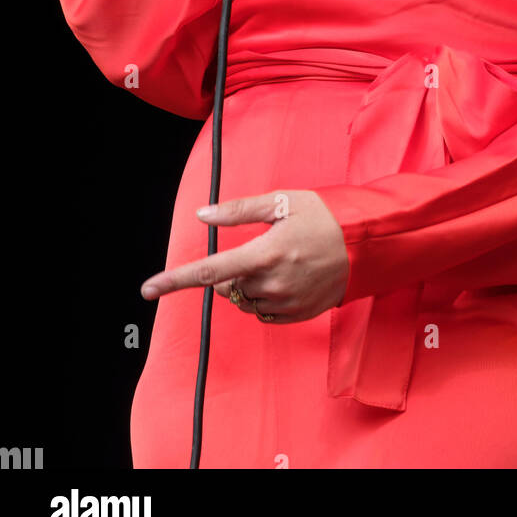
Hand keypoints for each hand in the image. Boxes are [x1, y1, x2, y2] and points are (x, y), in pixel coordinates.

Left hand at [139, 189, 349, 322]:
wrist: (367, 243)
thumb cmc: (324, 216)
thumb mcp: (281, 202)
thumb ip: (238, 210)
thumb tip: (202, 214)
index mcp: (264, 253)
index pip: (209, 271)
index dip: (175, 279)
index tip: (148, 288)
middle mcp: (272, 283)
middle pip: (229, 286)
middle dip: (233, 270)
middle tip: (259, 248)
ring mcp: (286, 302)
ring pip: (245, 300)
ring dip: (248, 284)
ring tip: (278, 260)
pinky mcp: (298, 314)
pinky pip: (264, 311)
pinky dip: (265, 296)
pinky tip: (286, 277)